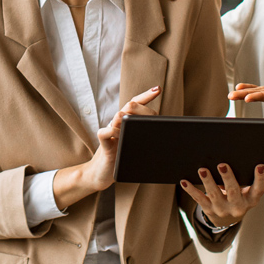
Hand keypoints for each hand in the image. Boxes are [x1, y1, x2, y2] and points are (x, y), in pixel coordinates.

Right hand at [53, 87, 160, 209]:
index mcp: (126, 124)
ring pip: (118, 116)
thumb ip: (143, 137)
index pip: (135, 105)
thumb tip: (162, 133)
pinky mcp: (104, 146)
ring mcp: (110, 134)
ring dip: (128, 118)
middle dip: (141, 108)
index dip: (146, 96)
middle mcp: (117, 125)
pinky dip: (113, 132)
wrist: (101, 175)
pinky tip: (120, 136)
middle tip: (150, 118)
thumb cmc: (121, 159)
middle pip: (129, 107)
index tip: (157, 89)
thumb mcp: (135, 146)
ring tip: (134, 123)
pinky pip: (105, 133)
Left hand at [179, 163, 263, 227]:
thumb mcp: (246, 192)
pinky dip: (191, 190)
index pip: (258, 189)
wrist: (227, 219)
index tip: (261, 166)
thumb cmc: (238, 197)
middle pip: (233, 191)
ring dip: (207, 181)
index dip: (261, 178)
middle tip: (222, 165)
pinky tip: (185, 181)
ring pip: (214, 194)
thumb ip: (243, 178)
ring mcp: (222, 209)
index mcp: (250, 199)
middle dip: (227, 177)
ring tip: (202, 170)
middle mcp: (237, 206)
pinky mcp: (209, 210)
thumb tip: (231, 156)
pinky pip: (199, 199)